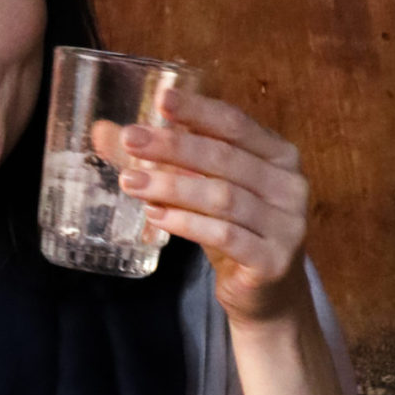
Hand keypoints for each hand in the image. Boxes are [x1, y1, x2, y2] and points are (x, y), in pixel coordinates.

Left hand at [112, 86, 310, 326]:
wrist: (266, 295)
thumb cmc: (233, 230)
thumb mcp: (201, 188)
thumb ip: (163, 159)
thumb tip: (104, 131)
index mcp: (279, 155)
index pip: (236, 123)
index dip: (198, 110)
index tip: (161, 99)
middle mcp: (290, 185)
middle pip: (225, 158)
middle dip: (173, 146)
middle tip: (130, 140)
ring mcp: (287, 224)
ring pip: (222, 197)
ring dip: (172, 187)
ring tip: (131, 183)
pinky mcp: (273, 260)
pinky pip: (225, 236)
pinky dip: (187, 223)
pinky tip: (157, 217)